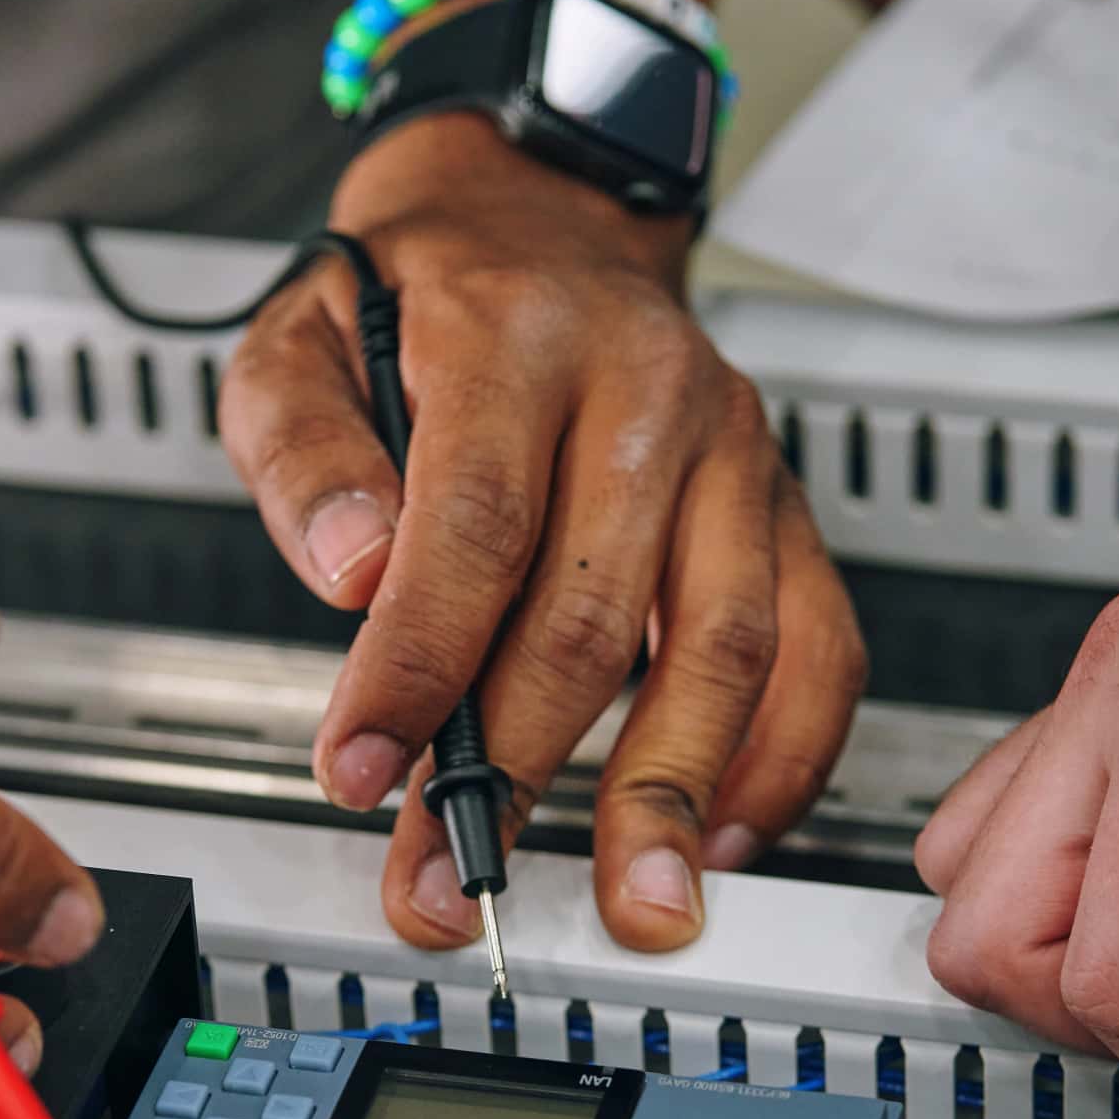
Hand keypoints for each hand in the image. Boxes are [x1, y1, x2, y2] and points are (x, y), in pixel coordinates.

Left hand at [220, 114, 865, 952]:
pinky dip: (781, 759)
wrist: (540, 218)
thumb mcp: (298, 340)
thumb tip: (351, 574)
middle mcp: (649, 391)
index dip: (417, 666)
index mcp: (516, 337)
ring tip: (632, 900)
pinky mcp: (783, 508)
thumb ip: (303, 455)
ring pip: (728, 643)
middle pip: (592, 611)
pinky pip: (819, 648)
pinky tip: (720, 833)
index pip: (473, 525)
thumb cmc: (416, 300)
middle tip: (448, 874)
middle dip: (518, 771)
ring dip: (670, 790)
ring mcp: (736, 453)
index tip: (362, 772)